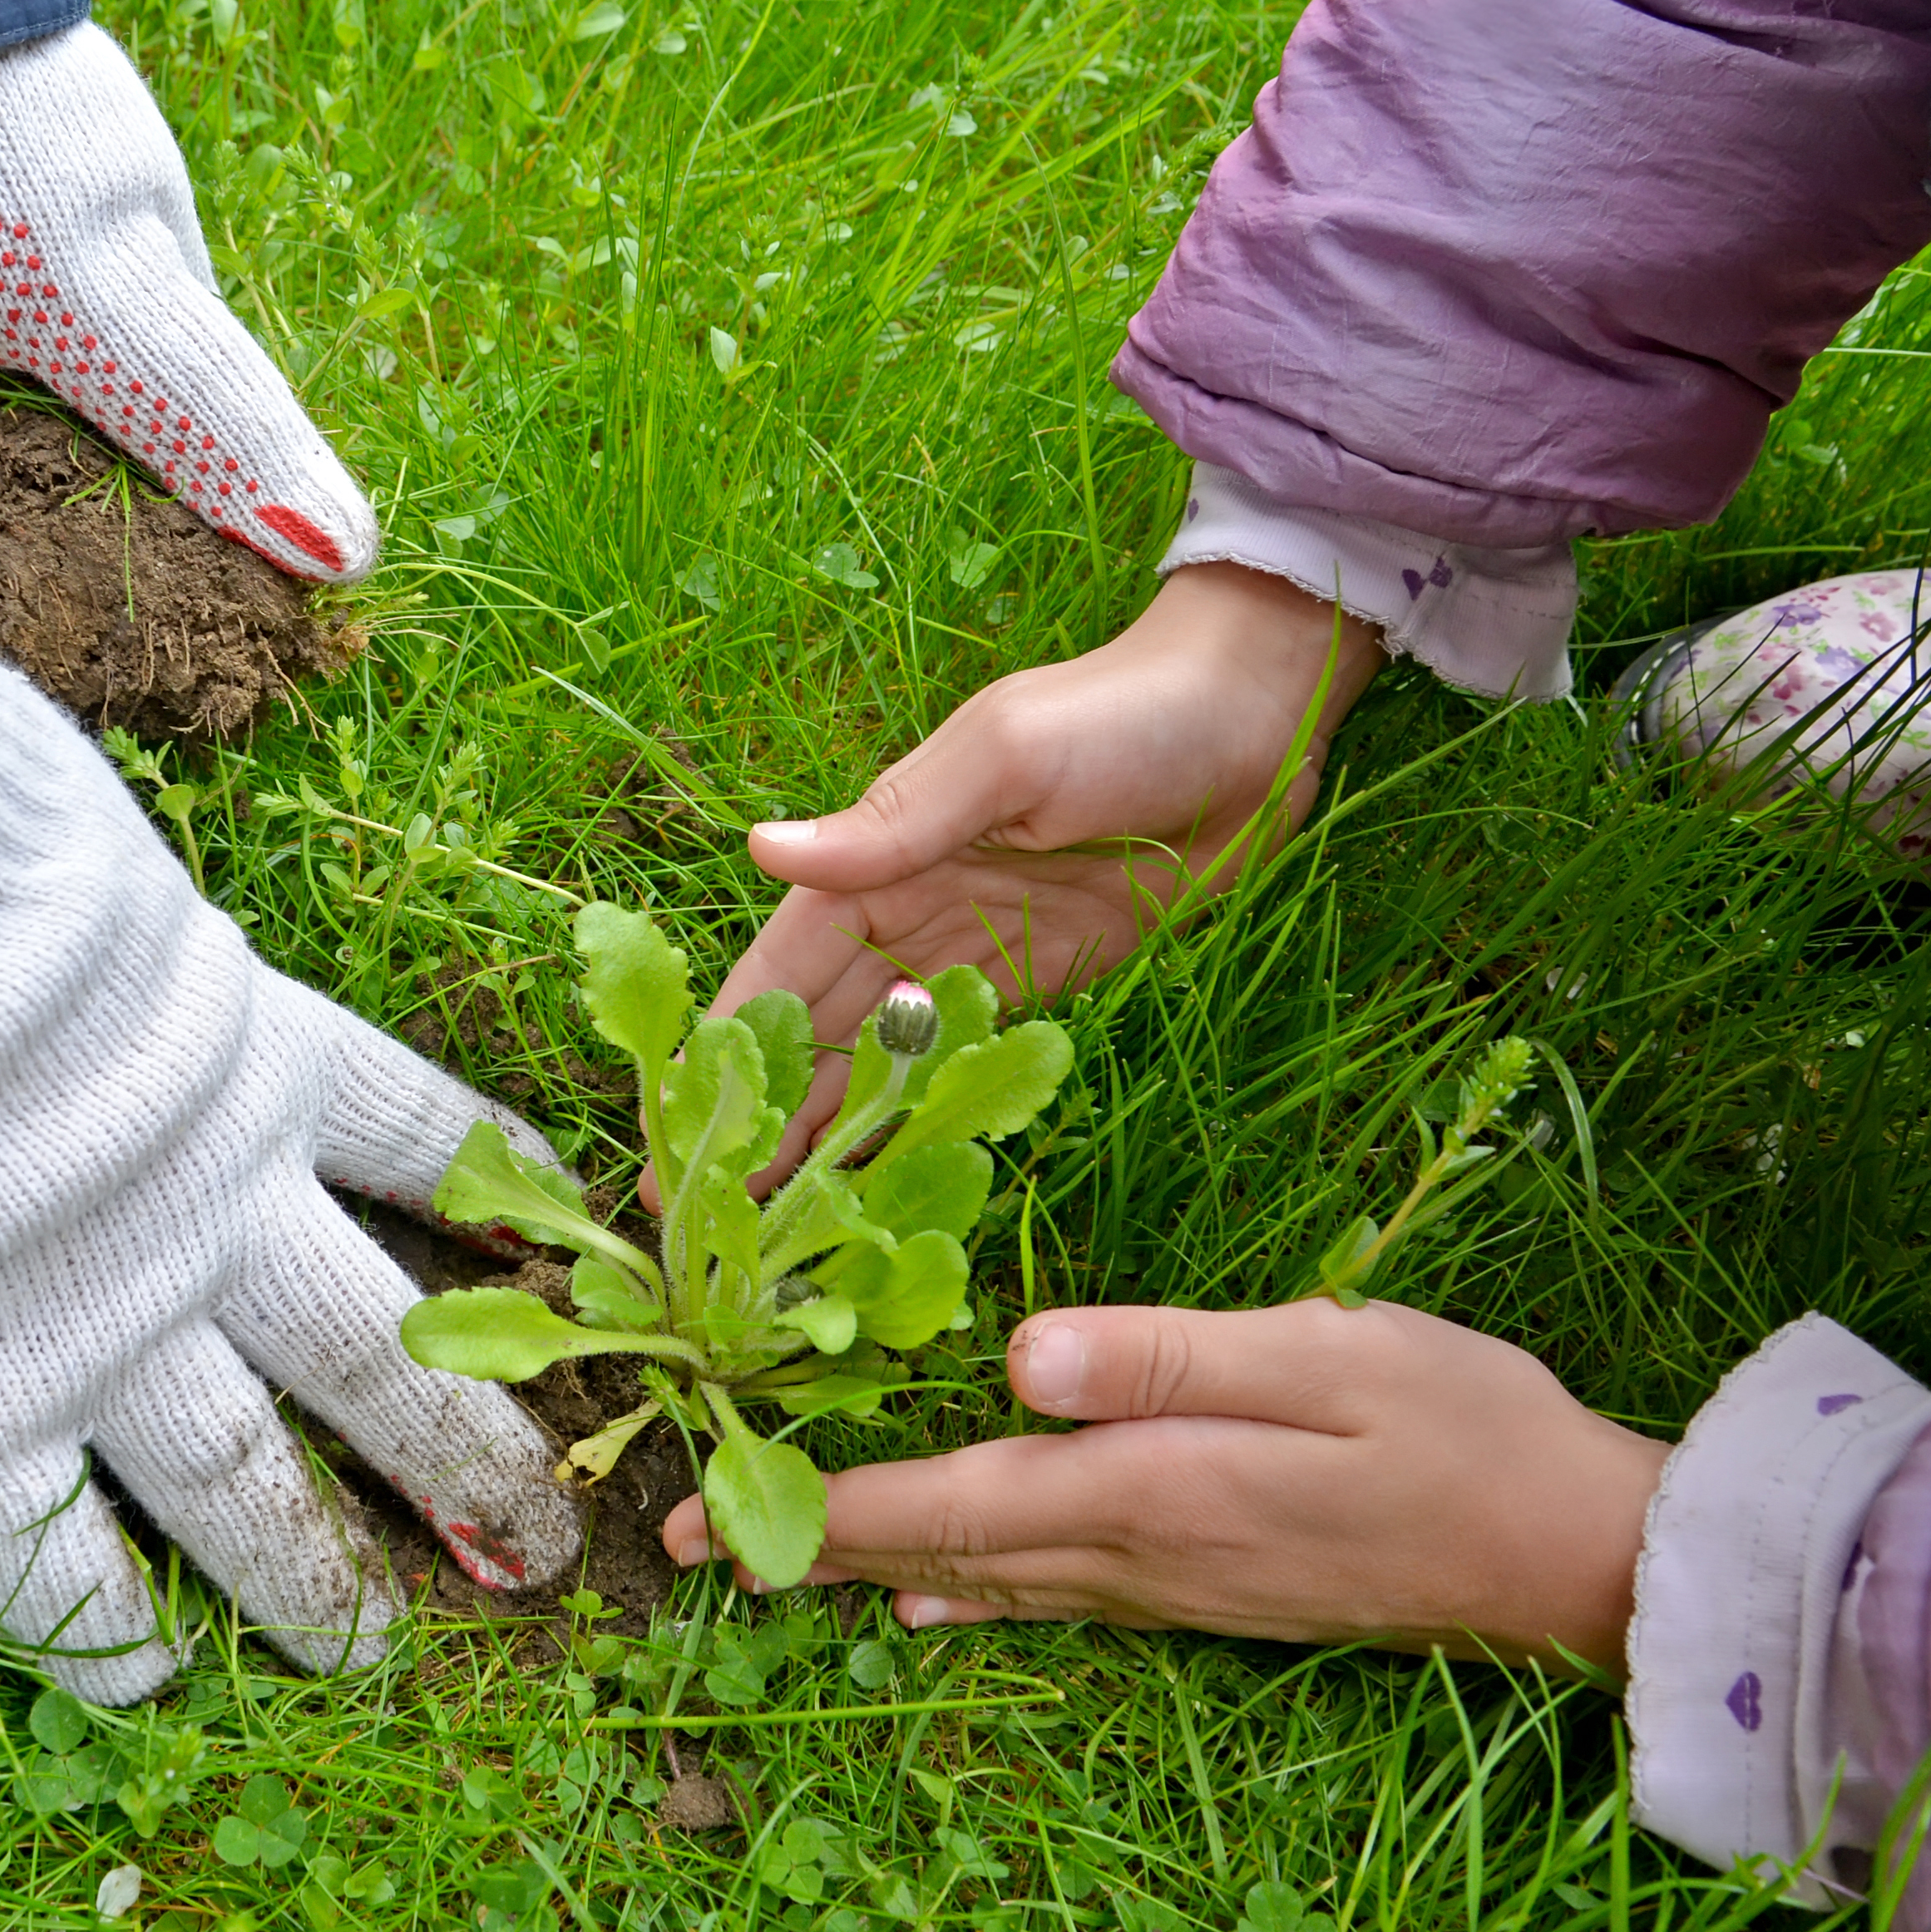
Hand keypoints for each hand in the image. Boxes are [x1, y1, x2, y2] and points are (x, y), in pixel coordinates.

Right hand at [0, 539, 573, 1700]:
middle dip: (474, 1448)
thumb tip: (73, 904)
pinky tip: (143, 1688)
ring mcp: (106, 1312)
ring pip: (254, 1479)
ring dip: (324, 1577)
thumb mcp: (89, 844)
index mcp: (258, 1045)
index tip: (570, 1233)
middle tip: (549, 1539)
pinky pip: (50, 1553)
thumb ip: (114, 919)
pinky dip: (100, 1628)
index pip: (428, 1130)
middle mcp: (219, 1201)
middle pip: (387, 1347)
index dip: (507, 1184)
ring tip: (379, 1655)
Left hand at [663, 1298, 1665, 1671]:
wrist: (1577, 1552)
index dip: (815, 1511)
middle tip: (678, 1545)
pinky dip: (973, 1583)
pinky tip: (936, 1592)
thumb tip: (1019, 1353)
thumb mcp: (1326, 1353)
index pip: (945, 1503)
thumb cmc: (1464, 1427)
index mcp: (1149, 1486)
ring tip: (772, 1560)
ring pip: (988, 1576)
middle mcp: (1141, 1553)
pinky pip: (1054, 1593)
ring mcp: (1177, 1584)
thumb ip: (1169, 1354)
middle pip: (939, 1551)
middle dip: (807, 1543)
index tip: (695, 1520)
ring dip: (874, 1564)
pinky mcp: (1214, 1588)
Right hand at [711, 562, 1379, 1156]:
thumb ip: (890, 825)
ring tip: (776, 1217)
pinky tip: (882, 1174)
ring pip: (878, 1058)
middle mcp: (913, 908)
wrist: (1254, 722)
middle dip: (761, 1112)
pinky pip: (962, 1061)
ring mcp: (977, 952)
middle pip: (817, 1029)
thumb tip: (763, 849)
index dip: (728, 1044)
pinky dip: (917, 1113)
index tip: (675, 1120)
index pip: (782, 967)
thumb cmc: (1124, 714)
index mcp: (884, 852)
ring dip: (828, 1129)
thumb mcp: (1004, 757)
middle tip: (704, 1207)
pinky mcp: (1042, 984)